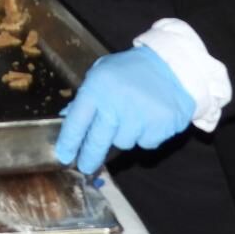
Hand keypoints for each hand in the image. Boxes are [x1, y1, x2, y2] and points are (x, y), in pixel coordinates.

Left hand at [54, 46, 195, 173]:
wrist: (171, 67)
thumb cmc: (129, 71)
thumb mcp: (101, 73)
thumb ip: (85, 96)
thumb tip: (66, 117)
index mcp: (97, 86)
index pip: (77, 121)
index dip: (69, 141)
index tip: (64, 156)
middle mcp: (116, 102)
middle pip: (97, 141)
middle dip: (89, 156)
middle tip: (85, 166)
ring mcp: (140, 115)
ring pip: (122, 143)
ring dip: (123, 136)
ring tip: (131, 117)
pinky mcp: (161, 126)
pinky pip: (145, 143)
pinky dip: (145, 136)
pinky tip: (148, 119)